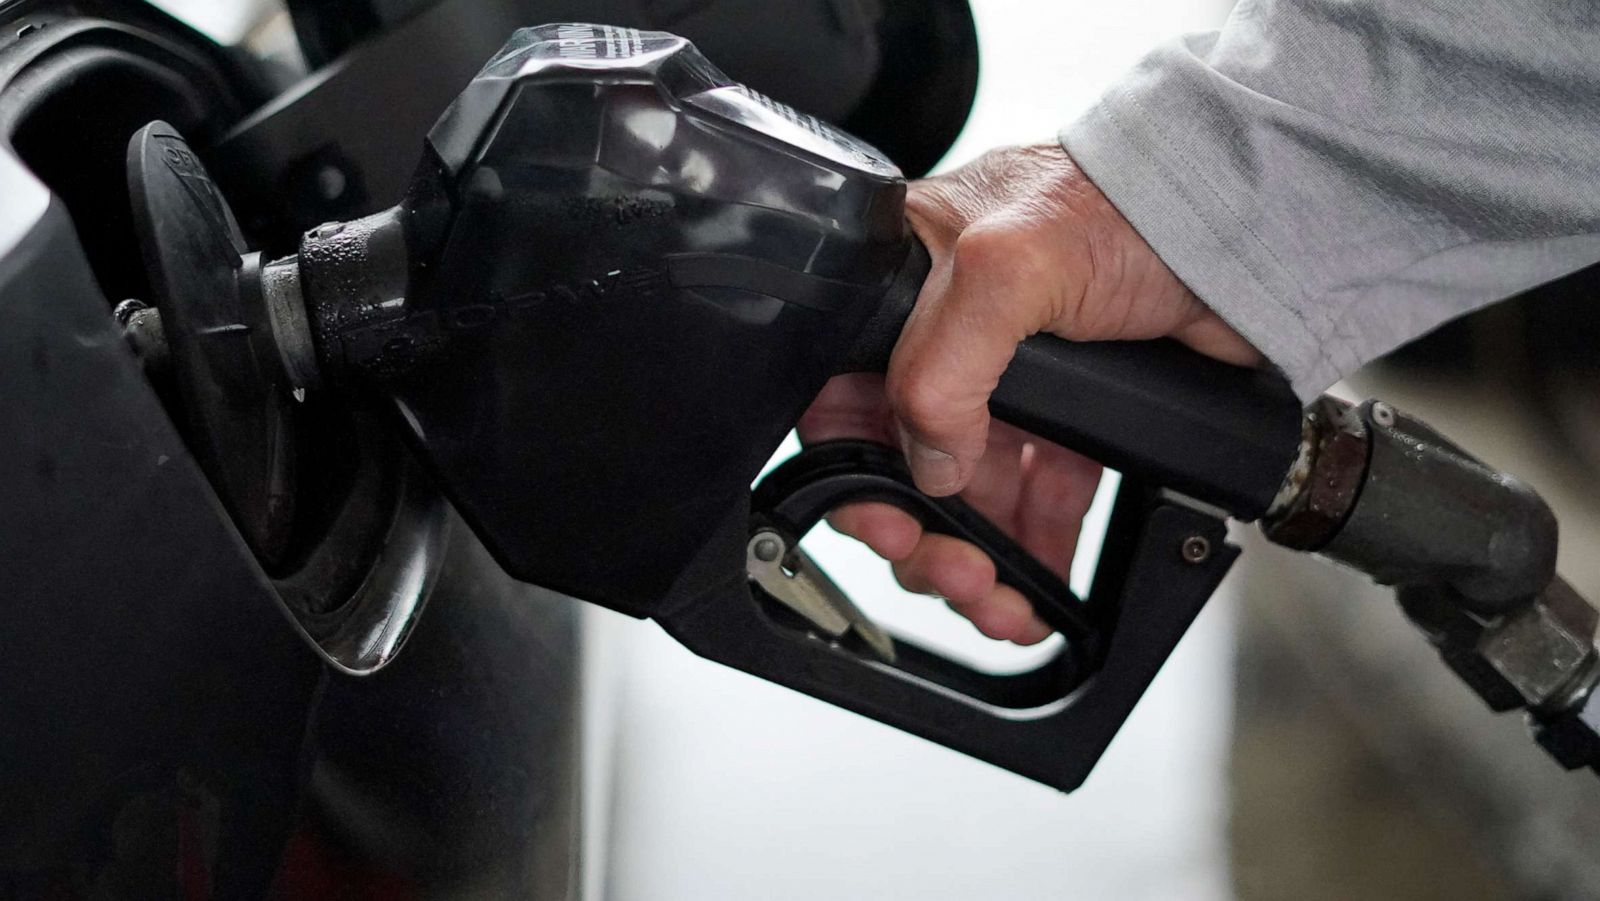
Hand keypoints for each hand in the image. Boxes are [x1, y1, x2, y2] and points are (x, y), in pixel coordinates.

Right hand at [798, 143, 1258, 642]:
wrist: (1239, 227)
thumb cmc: (1122, 205)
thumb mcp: (1008, 267)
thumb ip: (942, 367)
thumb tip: (928, 465)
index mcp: (903, 284)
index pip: (843, 396)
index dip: (854, 471)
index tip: (887, 524)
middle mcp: (947, 335)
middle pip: (902, 461)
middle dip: (921, 534)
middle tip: (953, 573)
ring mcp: (1009, 380)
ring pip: (966, 492)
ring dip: (972, 555)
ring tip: (996, 598)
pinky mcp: (1068, 416)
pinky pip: (1033, 496)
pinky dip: (1030, 547)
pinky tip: (1038, 582)